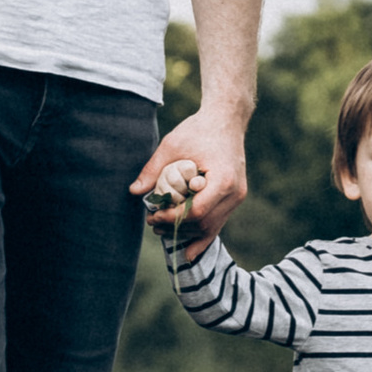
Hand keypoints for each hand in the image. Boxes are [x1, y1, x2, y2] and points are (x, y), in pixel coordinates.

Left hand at [132, 109, 247, 254]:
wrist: (226, 119)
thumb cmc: (199, 129)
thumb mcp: (172, 145)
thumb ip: (154, 169)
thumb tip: (134, 191)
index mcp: (223, 179)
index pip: (197, 211)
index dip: (173, 218)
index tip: (154, 215)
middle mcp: (235, 193)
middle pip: (204, 224)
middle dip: (176, 228)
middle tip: (152, 223)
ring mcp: (237, 197)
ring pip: (211, 227)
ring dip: (186, 232)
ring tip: (161, 227)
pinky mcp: (234, 198)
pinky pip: (218, 222)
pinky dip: (202, 236)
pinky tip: (188, 252)